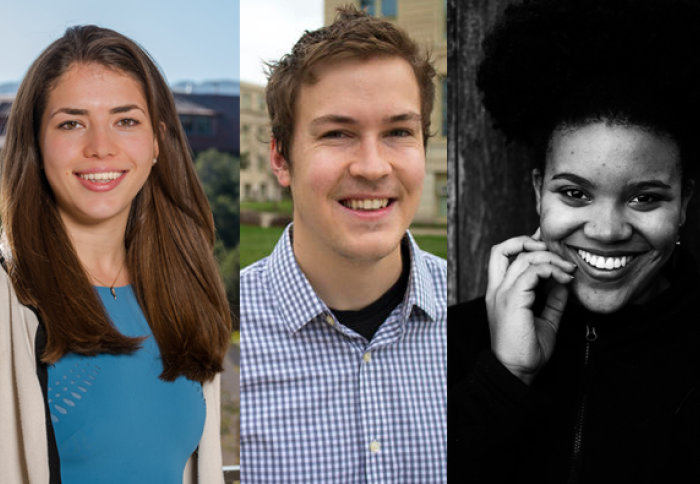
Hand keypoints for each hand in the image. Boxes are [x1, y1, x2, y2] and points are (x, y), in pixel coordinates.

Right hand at [485, 231, 575, 384]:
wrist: (517, 371)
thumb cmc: (527, 351)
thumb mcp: (545, 320)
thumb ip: (553, 301)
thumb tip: (564, 284)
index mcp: (500, 293)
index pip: (502, 257)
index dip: (523, 245)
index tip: (549, 248)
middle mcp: (497, 290)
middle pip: (502, 249)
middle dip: (529, 242)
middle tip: (556, 251)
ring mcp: (502, 294)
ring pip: (522, 258)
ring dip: (550, 258)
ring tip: (568, 270)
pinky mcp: (512, 300)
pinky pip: (532, 272)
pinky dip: (551, 270)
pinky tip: (565, 279)